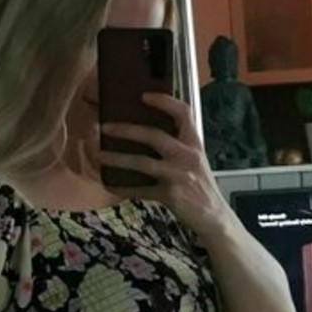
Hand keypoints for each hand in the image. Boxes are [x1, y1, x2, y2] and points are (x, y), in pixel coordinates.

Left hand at [100, 93, 227, 241]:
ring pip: (142, 163)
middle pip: (154, 135)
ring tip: (98, 155)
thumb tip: (145, 133)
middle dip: (126, 130)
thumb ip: (178, 146)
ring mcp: (179, 176)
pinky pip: (141, 190)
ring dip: (117, 158)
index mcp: (194, 144)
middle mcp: (188, 156)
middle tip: (104, 127)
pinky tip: (110, 184)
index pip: (183, 113)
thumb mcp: (195, 160)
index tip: (144, 95)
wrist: (213, 216)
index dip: (164, 101)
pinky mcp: (171, 195)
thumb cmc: (200, 186)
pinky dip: (123, 187)